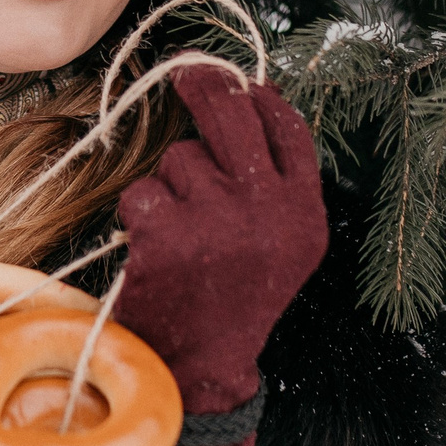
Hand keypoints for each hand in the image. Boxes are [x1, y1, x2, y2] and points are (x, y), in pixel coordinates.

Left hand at [113, 65, 327, 445]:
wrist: (199, 371)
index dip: (260, 99)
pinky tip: (153, 250)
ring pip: (179, 159)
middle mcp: (270, 214)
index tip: (241, 83)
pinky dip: (140, 214)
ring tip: (180, 235)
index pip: (288, 131)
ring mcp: (219, 222)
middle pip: (232, 118)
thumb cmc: (232, 300)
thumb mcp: (281, 245)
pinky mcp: (169, 235)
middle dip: (205, 88)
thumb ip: (275, 183)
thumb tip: (253, 97)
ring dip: (170, 186)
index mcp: (305, 216)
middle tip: (187, 74)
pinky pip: (143, 191)